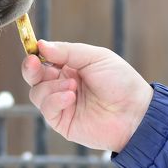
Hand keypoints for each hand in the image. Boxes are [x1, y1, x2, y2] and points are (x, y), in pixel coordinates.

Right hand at [21, 41, 153, 152]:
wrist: (137, 113)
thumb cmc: (121, 83)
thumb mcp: (96, 58)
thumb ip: (67, 51)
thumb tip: (40, 45)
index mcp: (69, 68)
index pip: (42, 60)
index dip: (34, 55)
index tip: (33, 51)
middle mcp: (61, 85)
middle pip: (33, 76)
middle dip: (31, 69)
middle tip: (34, 63)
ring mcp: (61, 104)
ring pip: (36, 93)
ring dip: (51, 86)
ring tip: (72, 86)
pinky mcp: (62, 122)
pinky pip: (46, 109)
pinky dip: (55, 100)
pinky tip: (70, 97)